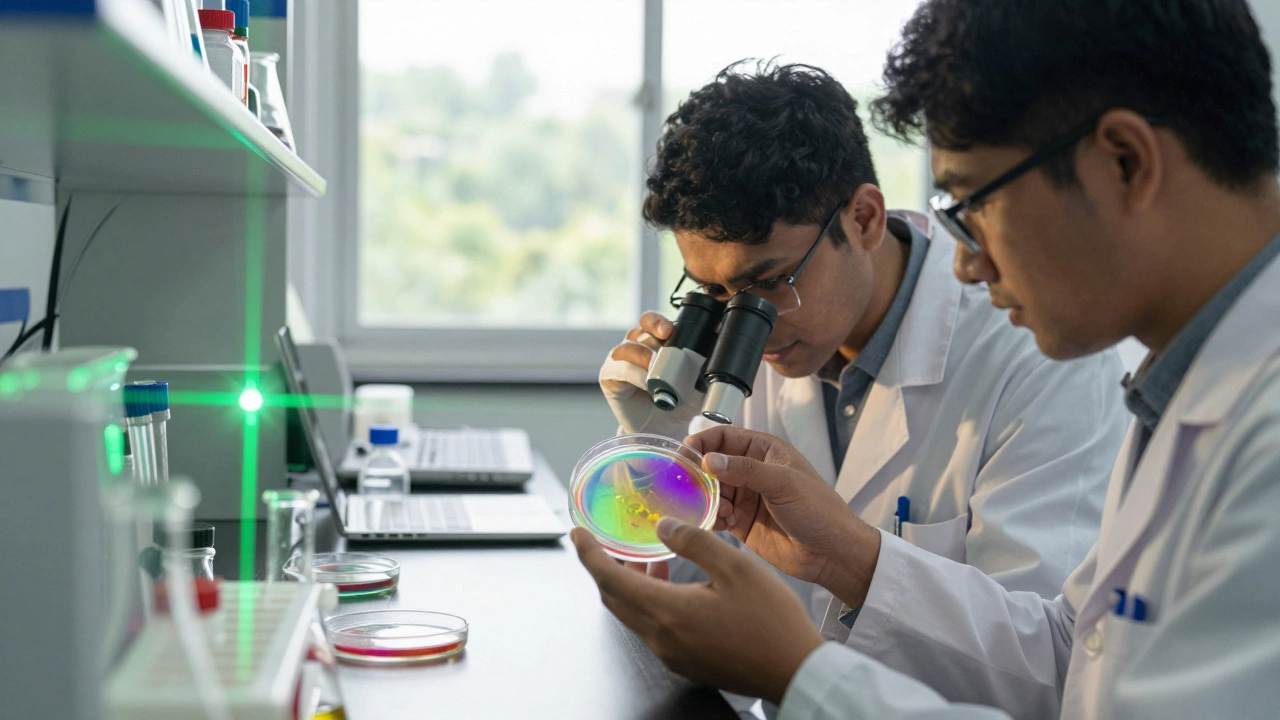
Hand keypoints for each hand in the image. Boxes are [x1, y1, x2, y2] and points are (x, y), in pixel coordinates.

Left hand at [572, 518, 822, 703]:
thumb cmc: (772, 622)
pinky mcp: (687, 662)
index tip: (577, 533)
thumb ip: (694, 542)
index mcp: (668, 612)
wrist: (795, 671)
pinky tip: (673, 584)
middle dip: (606, 567)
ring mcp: (673, 654)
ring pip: (634, 613)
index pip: (609, 579)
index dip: (589, 553)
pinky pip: (653, 627)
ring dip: (631, 584)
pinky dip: (651, 601)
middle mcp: (662, 638)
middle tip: (610, 542)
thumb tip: (663, 527)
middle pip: (614, 599)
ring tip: (649, 557)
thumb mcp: (736, 567)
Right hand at [599, 311, 702, 435]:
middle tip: (667, 335)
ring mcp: (620, 360)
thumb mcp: (698, 383)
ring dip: (644, 354)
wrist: (663, 429)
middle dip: (653, 327)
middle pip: (640, 329)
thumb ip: (709, 367)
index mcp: (655, 341)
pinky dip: (635, 375)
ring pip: (628, 347)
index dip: (660, 321)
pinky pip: (620, 370)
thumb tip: (729, 354)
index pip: (652, 321)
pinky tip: (647, 383)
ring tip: (657, 367)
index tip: (673, 329)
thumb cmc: (679, 402)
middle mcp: (635, 346)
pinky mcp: (610, 377)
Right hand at [688, 425, 880, 605]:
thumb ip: (746, 470)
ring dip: (705, 499)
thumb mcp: (784, 483)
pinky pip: (716, 516)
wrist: (832, 554)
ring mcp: (746, 498)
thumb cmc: (819, 511)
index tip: (686, 455)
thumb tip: (710, 460)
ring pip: (711, 491)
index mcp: (765, 452)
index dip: (703, 443)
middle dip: (698, 474)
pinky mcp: (741, 523)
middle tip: (686, 486)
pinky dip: (710, 518)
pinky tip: (718, 524)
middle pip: (712, 464)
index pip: (725, 437)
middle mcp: (752, 472)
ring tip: (714, 510)